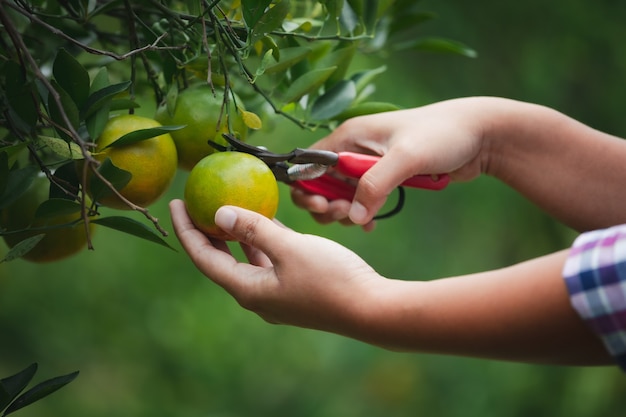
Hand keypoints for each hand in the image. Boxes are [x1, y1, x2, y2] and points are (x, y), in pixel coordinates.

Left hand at [169, 199, 384, 332]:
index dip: (187, 230)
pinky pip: (268, 261)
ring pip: (246, 260)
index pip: (204, 258)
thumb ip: (254, 229)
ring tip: (225, 208)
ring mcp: (276, 294)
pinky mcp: (294, 289)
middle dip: (206, 232)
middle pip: (221, 260)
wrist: (371, 309)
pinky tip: (265, 221)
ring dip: (235, 236)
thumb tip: (219, 213)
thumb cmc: (331, 278)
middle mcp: (257, 295)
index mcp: (248, 289)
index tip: (176, 203)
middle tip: (195, 203)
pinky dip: (261, 242)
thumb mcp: (290, 248)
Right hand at [292, 97, 492, 226]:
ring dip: (344, 212)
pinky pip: (362, 201)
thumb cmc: (442, 135)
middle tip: (344, 216)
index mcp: (349, 135)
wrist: (479, 135)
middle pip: (320, 182)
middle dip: (325, 203)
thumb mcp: (406, 158)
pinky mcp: (384, 178)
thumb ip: (376, 185)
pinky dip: (361, 214)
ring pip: (340, 195)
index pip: (309, 163)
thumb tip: (353, 217)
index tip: (323, 205)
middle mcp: (353, 149)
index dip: (307, 186)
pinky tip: (372, 224)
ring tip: (362, 221)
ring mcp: (368, 165)